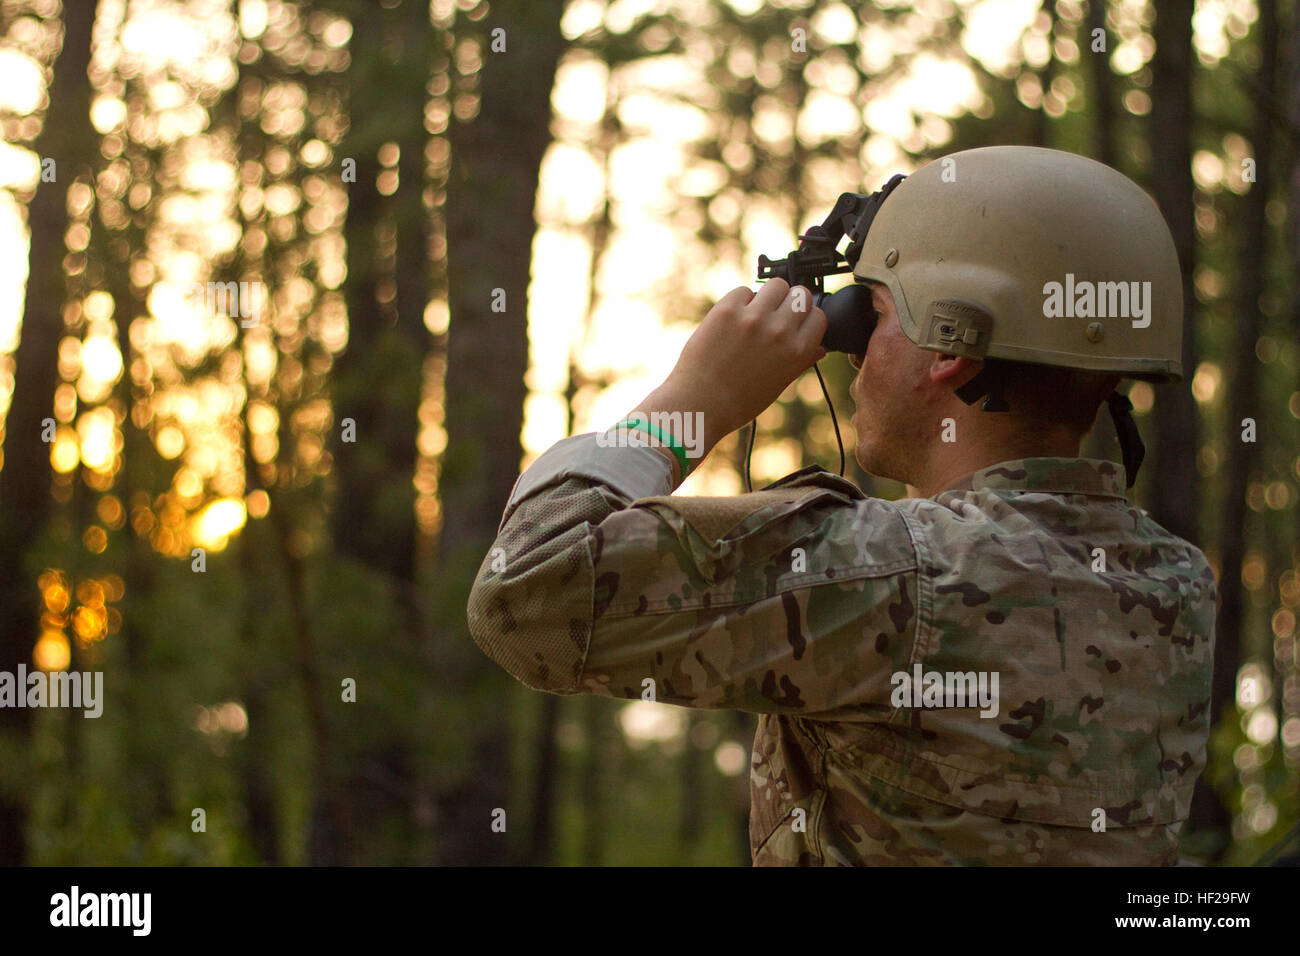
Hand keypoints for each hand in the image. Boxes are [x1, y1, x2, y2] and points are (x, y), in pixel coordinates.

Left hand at [622, 280, 824, 480]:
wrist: (699, 405)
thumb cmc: (739, 402)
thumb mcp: (778, 385)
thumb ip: (801, 361)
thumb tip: (820, 348)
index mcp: (797, 352)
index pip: (818, 316)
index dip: (806, 319)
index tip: (795, 324)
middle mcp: (779, 331)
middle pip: (800, 295)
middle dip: (790, 303)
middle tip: (775, 316)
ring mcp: (753, 318)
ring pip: (776, 285)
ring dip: (768, 296)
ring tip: (755, 314)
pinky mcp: (726, 311)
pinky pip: (743, 291)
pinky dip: (740, 302)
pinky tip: (732, 320)